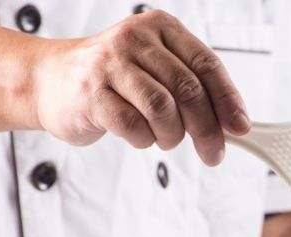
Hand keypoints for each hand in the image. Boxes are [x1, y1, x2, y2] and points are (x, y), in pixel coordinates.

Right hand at [32, 9, 247, 164]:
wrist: (50, 80)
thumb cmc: (114, 80)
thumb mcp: (157, 71)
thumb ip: (192, 89)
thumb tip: (232, 124)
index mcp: (160, 28)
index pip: (206, 65)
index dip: (228, 100)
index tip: (241, 128)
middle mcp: (135, 39)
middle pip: (188, 89)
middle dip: (207, 129)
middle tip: (214, 153)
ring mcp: (110, 63)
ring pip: (163, 108)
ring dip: (171, 134)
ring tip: (164, 138)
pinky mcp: (90, 91)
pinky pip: (132, 125)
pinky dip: (143, 139)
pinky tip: (138, 135)